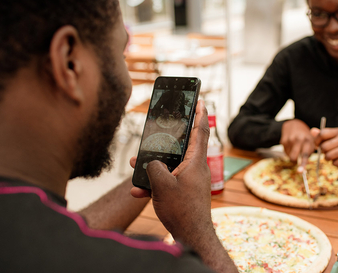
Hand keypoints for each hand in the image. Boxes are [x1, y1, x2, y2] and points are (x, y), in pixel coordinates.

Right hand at [135, 100, 212, 239]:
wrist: (191, 236)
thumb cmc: (182, 210)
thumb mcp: (162, 185)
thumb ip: (154, 167)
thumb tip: (152, 163)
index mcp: (195, 162)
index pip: (200, 131)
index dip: (200, 114)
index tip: (201, 100)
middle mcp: (195, 169)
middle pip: (181, 147)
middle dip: (165, 141)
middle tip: (157, 132)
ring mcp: (190, 180)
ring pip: (170, 165)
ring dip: (153, 166)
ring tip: (135, 166)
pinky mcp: (184, 191)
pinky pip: (168, 181)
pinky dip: (154, 184)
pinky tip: (139, 190)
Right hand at [281, 119, 314, 166]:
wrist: (294, 124)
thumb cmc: (305, 135)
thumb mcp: (311, 140)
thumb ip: (310, 151)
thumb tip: (303, 164)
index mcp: (308, 140)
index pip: (305, 155)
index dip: (303, 164)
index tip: (300, 171)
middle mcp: (299, 140)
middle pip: (293, 157)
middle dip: (294, 160)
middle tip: (297, 159)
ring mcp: (290, 140)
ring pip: (289, 155)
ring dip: (292, 154)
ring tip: (295, 147)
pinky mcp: (283, 140)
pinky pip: (285, 151)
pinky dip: (288, 150)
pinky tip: (291, 144)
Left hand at [311, 127, 337, 166]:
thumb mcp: (337, 135)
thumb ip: (324, 134)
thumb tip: (312, 131)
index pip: (322, 133)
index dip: (317, 140)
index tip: (318, 144)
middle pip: (324, 147)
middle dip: (323, 151)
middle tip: (327, 151)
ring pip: (328, 156)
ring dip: (328, 158)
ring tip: (333, 156)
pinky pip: (335, 163)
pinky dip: (335, 163)